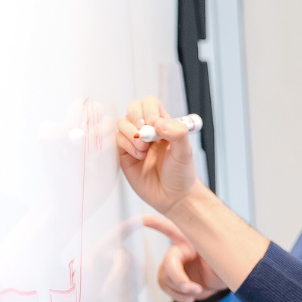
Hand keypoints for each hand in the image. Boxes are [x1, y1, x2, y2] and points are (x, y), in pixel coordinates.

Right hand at [116, 97, 201, 214]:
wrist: (173, 197)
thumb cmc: (181, 173)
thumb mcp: (185, 152)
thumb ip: (177, 133)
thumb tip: (159, 122)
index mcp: (163, 124)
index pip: (150, 104)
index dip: (149, 109)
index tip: (154, 124)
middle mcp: (147, 129)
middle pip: (132, 108)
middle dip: (135, 117)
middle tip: (143, 133)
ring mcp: (134, 141)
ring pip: (121, 123)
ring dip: (131, 134)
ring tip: (143, 150)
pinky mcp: (124, 154)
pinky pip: (116, 140)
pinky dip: (125, 145)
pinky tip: (138, 157)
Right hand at [141, 214, 227, 301]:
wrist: (226, 280)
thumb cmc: (227, 264)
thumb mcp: (226, 260)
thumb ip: (218, 259)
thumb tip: (212, 263)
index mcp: (191, 240)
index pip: (171, 228)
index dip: (153, 223)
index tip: (141, 219)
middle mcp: (180, 250)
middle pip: (168, 262)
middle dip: (178, 278)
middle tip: (195, 289)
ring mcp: (175, 264)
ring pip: (165, 278)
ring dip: (180, 289)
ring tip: (197, 292)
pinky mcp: (173, 277)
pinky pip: (166, 287)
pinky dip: (177, 295)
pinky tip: (190, 296)